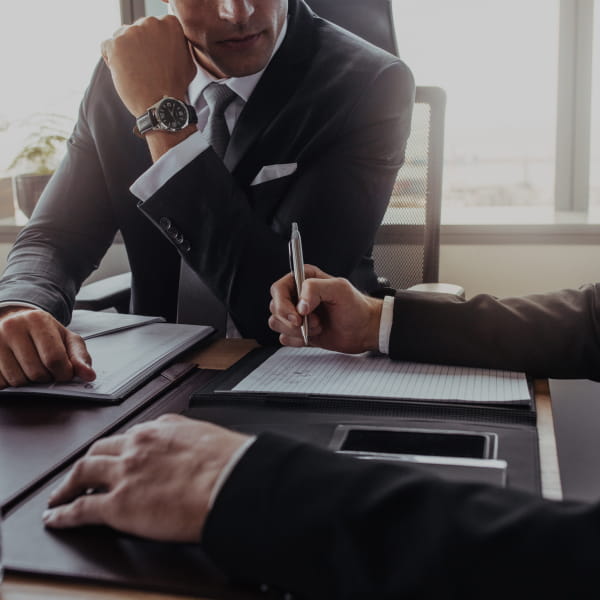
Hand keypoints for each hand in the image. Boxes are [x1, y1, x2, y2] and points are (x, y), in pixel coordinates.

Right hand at [0, 307, 94, 388]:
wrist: (16, 322)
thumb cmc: (44, 333)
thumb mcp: (67, 339)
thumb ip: (80, 357)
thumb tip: (89, 375)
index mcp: (37, 321)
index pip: (54, 358)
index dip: (63, 373)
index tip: (65, 374)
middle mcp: (12, 327)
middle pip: (36, 372)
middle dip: (47, 378)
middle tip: (48, 370)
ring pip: (17, 380)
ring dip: (29, 383)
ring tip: (32, 368)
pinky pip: (1, 383)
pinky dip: (12, 384)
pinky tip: (18, 370)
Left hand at [43, 415, 249, 541]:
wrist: (231, 482)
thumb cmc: (229, 463)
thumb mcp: (209, 437)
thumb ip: (191, 440)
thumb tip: (194, 450)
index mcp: (161, 428)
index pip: (131, 436)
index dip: (121, 449)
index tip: (119, 455)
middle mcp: (138, 445)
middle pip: (100, 449)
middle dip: (88, 461)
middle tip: (81, 473)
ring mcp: (124, 474)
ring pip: (82, 472)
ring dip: (67, 484)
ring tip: (59, 495)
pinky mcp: (118, 505)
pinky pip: (81, 508)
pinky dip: (63, 514)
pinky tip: (56, 518)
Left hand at [100, 15, 195, 117]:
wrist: (161, 105)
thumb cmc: (175, 87)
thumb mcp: (188, 61)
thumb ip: (178, 46)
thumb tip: (171, 43)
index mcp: (169, 24)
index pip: (153, 26)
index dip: (152, 44)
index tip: (155, 58)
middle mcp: (151, 23)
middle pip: (136, 30)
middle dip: (138, 46)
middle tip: (145, 67)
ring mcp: (132, 33)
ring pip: (121, 36)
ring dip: (125, 52)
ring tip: (135, 72)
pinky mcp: (115, 44)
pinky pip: (107, 47)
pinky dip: (112, 60)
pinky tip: (124, 73)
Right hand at [269, 265, 382, 353]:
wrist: (364, 330)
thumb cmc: (356, 306)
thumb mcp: (339, 289)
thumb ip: (315, 288)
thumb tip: (300, 304)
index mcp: (304, 280)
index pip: (278, 289)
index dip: (283, 303)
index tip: (298, 315)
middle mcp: (297, 296)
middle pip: (275, 308)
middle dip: (292, 320)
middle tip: (312, 323)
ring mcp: (296, 315)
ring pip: (276, 323)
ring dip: (296, 331)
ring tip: (318, 327)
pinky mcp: (298, 332)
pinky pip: (284, 338)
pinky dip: (297, 340)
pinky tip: (313, 336)